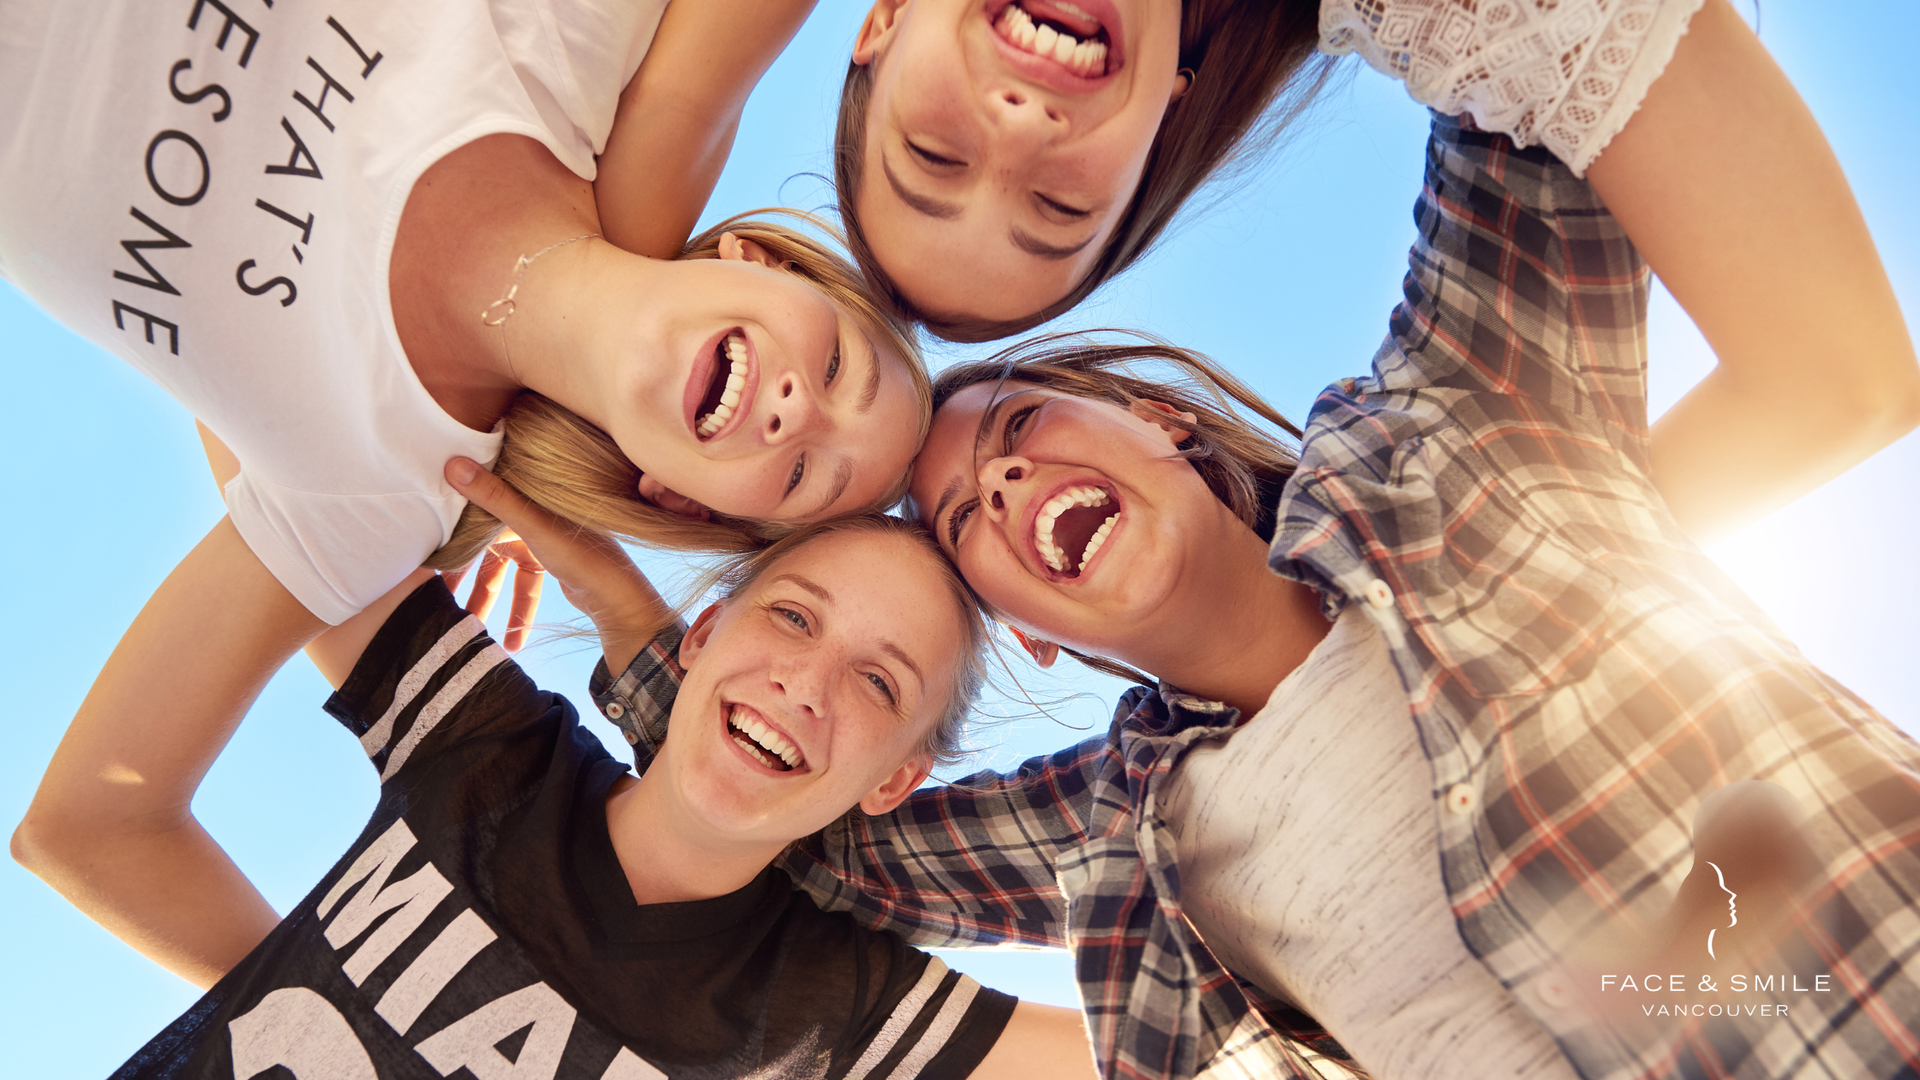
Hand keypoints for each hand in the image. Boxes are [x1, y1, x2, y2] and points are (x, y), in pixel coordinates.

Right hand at [444, 458, 669, 672]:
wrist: (620, 594)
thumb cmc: (581, 553)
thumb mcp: (532, 525)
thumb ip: (493, 496)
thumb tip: (453, 463)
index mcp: (530, 492)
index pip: (479, 503)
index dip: (452, 525)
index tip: (425, 547)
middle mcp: (534, 510)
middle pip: (485, 542)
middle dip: (462, 572)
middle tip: (436, 593)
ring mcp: (541, 536)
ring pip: (502, 568)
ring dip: (485, 597)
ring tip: (467, 623)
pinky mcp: (550, 560)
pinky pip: (521, 582)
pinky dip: (514, 607)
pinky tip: (509, 637)